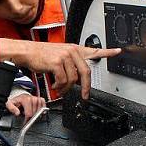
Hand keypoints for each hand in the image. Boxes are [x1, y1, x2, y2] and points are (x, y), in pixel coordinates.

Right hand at [0, 39, 120, 98]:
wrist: (27, 52)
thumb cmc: (41, 55)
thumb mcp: (59, 56)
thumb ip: (71, 65)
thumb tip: (78, 80)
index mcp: (74, 49)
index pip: (94, 50)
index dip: (108, 51)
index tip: (118, 51)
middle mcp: (72, 51)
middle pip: (86, 72)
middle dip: (85, 87)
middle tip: (85, 96)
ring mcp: (65, 56)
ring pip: (73, 79)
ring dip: (67, 88)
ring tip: (61, 88)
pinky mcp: (57, 62)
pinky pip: (64, 80)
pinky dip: (60, 86)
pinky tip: (56, 86)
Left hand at [6, 93, 44, 121]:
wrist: (20, 97)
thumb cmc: (16, 102)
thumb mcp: (10, 104)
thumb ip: (11, 108)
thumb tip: (17, 113)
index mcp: (25, 100)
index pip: (29, 113)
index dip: (27, 119)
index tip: (25, 122)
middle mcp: (32, 98)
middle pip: (35, 113)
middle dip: (31, 117)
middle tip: (27, 118)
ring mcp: (37, 99)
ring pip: (40, 111)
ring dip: (36, 114)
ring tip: (31, 114)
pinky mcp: (41, 99)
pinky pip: (44, 106)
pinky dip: (42, 110)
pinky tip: (38, 112)